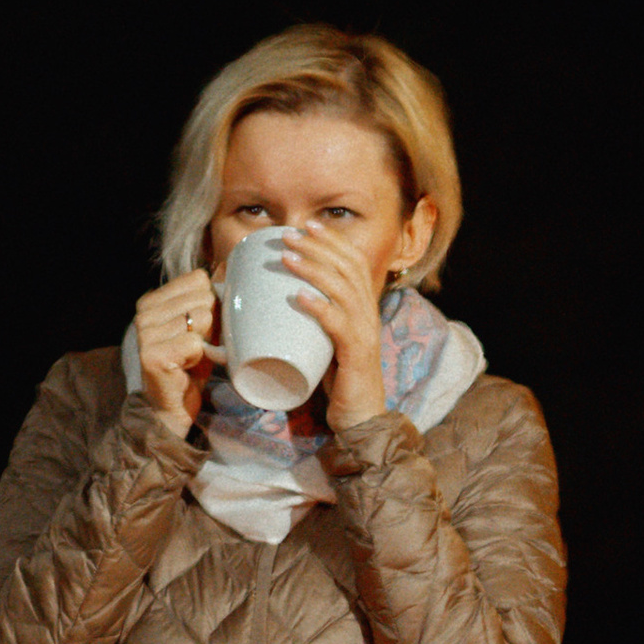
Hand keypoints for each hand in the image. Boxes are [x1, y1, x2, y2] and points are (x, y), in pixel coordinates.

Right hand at [133, 269, 218, 432]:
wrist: (173, 408)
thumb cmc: (191, 366)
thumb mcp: (203, 327)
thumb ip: (209, 299)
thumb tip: (230, 266)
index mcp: (153, 299)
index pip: (199, 279)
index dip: (212, 304)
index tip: (203, 328)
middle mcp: (144, 312)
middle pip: (203, 297)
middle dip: (212, 324)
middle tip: (200, 346)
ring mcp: (145, 332)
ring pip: (201, 318)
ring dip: (207, 341)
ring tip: (193, 356)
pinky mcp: (152, 354)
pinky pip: (195, 342)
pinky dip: (200, 357)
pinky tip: (188, 367)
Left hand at [272, 219, 392, 431]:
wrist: (361, 418)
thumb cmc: (339, 381)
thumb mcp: (326, 341)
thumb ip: (312, 321)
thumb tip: (275, 300)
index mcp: (364, 308)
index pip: (354, 262)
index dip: (333, 240)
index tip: (308, 225)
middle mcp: (369, 315)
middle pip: (348, 268)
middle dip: (318, 246)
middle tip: (289, 235)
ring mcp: (364, 334)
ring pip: (343, 290)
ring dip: (313, 269)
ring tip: (287, 258)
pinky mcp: (356, 356)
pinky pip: (339, 325)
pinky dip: (319, 308)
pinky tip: (300, 297)